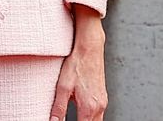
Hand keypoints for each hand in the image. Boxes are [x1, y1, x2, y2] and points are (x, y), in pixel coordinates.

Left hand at [50, 6, 106, 120]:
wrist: (90, 49)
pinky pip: (98, 113)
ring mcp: (103, 102)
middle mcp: (100, 107)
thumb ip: (59, 108)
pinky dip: (90, 116)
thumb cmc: (77, 65)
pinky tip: (81, 111)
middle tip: (68, 120)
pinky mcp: (103, 96)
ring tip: (74, 117)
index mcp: (89, 108)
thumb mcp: (63, 87)